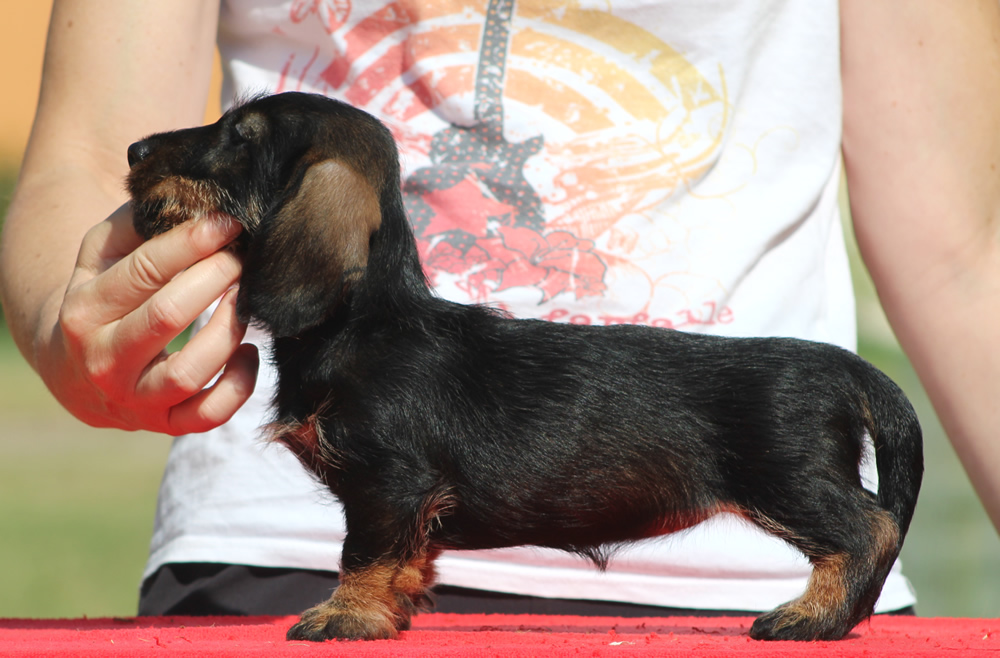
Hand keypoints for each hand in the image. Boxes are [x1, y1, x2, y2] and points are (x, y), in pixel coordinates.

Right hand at [37, 204, 258, 433]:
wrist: (77, 365)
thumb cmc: (104, 293)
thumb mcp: (102, 252)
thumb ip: (139, 224)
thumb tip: (195, 200)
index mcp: (84, 310)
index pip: (144, 271)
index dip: (193, 242)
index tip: (229, 223)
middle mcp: (104, 360)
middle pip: (168, 315)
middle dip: (216, 278)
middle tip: (243, 257)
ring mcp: (134, 399)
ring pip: (190, 371)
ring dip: (229, 330)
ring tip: (245, 300)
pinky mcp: (165, 424)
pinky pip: (209, 415)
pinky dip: (238, 387)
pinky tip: (249, 351)